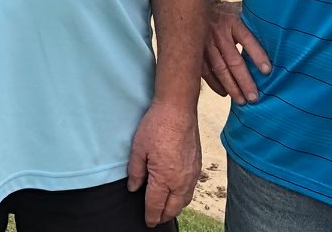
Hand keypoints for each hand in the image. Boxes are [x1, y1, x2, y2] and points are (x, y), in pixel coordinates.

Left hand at [126, 100, 201, 226]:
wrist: (178, 110)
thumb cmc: (156, 126)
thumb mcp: (138, 148)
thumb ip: (135, 172)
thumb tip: (134, 188)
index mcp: (164, 178)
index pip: (156, 205)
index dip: (150, 216)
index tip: (148, 222)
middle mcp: (181, 181)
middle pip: (173, 208)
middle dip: (163, 216)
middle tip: (155, 219)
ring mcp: (192, 174)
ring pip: (185, 200)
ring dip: (175, 208)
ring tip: (166, 210)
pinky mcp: (197, 166)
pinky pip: (191, 189)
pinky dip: (184, 197)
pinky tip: (177, 193)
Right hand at [202, 0, 270, 103]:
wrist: (193, 4)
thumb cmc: (225, 10)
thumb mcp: (239, 9)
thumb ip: (254, 20)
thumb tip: (280, 29)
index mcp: (232, 21)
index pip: (247, 39)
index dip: (257, 55)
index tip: (267, 71)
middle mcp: (218, 32)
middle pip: (233, 60)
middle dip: (244, 81)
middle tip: (254, 98)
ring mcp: (204, 42)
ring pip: (219, 68)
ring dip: (231, 87)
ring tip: (242, 101)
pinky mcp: (195, 50)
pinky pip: (204, 71)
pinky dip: (214, 83)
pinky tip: (224, 93)